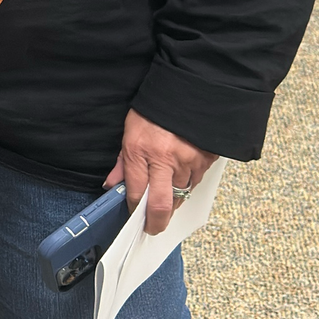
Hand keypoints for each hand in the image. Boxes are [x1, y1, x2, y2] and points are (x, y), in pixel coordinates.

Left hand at [105, 111, 215, 235]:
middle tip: (152, 227)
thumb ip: (122, 162)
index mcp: (141, 150)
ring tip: (166, 201)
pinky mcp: (206, 160)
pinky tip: (180, 181)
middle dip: (156, 222)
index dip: (134, 208)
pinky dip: (187, 187)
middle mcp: (165, 159)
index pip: (136, 192)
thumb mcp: (130, 132)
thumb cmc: (155, 110)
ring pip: (180, 196)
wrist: (189, 90)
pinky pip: (195, 183)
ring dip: (173, 203)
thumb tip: (113, 185)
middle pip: (161, 205)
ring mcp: (188, 161)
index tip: (134, 214)